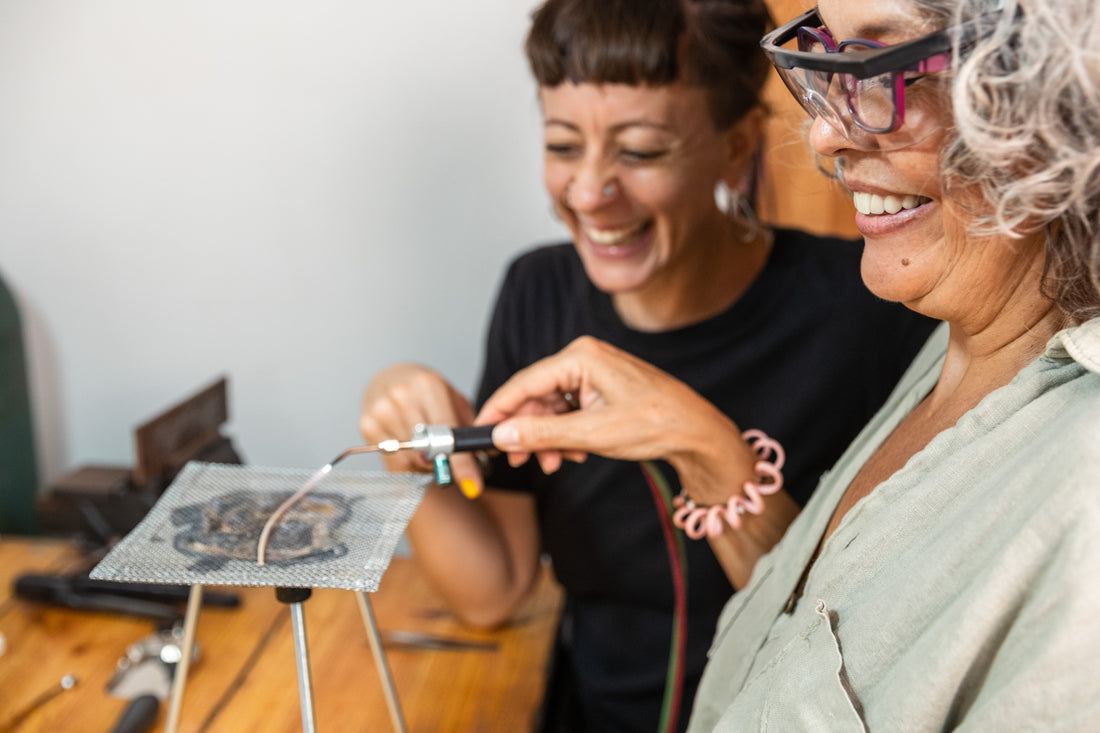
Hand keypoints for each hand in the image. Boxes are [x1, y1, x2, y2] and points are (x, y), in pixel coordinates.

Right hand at [360, 363, 484, 497]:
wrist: (390, 378)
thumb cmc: (425, 391)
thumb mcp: (452, 399)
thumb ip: (469, 426)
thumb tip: (489, 452)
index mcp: (428, 386)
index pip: (447, 433)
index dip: (462, 463)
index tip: (474, 485)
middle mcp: (402, 396)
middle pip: (428, 450)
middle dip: (445, 465)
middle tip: (455, 470)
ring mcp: (381, 410)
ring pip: (411, 459)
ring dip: (427, 465)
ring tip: (431, 451)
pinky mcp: (366, 425)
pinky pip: (394, 461)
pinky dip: (409, 463)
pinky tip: (413, 450)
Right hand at [477, 336, 755, 504]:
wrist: (697, 433)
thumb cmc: (656, 424)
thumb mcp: (592, 435)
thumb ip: (542, 434)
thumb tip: (503, 436)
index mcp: (581, 357)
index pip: (524, 383)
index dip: (498, 411)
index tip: (479, 433)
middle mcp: (585, 357)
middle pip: (536, 396)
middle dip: (528, 432)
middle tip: (518, 461)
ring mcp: (594, 372)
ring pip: (552, 407)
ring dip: (549, 438)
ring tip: (557, 463)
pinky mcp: (602, 387)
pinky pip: (569, 410)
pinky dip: (566, 434)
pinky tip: (575, 454)